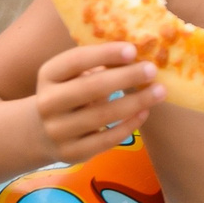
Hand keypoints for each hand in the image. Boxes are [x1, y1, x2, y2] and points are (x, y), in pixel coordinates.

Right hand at [35, 42, 163, 162]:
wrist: (43, 133)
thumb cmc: (71, 92)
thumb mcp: (75, 74)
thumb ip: (100, 63)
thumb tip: (140, 50)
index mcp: (48, 75)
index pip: (75, 60)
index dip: (104, 53)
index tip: (133, 49)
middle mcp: (47, 103)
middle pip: (89, 88)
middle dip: (124, 78)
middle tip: (152, 70)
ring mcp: (57, 131)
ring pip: (101, 116)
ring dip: (134, 102)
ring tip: (159, 91)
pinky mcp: (71, 153)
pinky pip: (104, 140)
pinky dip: (128, 126)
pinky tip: (144, 113)